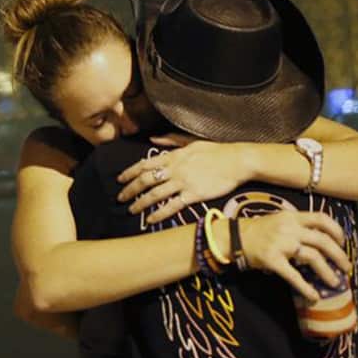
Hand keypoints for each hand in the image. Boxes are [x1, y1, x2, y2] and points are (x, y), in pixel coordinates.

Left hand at [118, 135, 252, 223]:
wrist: (238, 160)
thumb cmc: (216, 151)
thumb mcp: (191, 141)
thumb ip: (170, 140)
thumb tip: (152, 138)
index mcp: (173, 156)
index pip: (145, 164)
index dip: (130, 172)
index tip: (120, 179)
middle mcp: (174, 169)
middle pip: (145, 180)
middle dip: (130, 190)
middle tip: (120, 197)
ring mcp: (183, 182)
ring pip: (155, 194)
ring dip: (140, 203)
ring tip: (131, 210)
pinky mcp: (193, 194)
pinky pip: (172, 206)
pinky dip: (159, 213)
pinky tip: (150, 219)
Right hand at [236, 211, 350, 301]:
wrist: (232, 238)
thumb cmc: (256, 231)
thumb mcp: (278, 221)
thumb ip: (297, 227)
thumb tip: (318, 243)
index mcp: (292, 217)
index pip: (321, 219)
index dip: (336, 231)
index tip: (342, 242)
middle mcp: (289, 228)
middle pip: (322, 240)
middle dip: (338, 255)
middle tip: (346, 267)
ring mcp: (281, 244)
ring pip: (313, 257)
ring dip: (327, 272)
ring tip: (335, 282)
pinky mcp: (273, 260)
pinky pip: (294, 275)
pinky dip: (306, 287)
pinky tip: (314, 296)